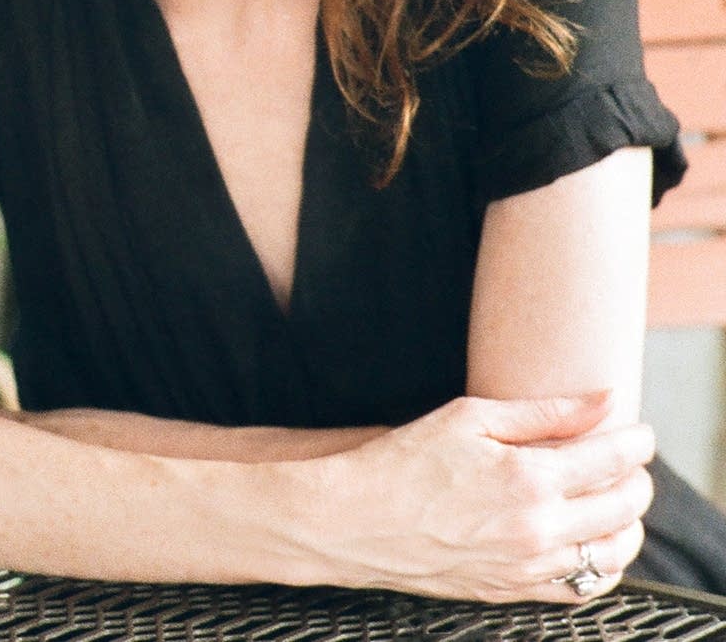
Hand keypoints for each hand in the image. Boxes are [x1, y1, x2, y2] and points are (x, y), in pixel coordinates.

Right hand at [328, 391, 652, 602]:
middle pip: (626, 506)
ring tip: (610, 500)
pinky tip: (587, 542)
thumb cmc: (403, 462)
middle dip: (637, 478)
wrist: (354, 521)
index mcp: (529, 477)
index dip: (637, 440)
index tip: (638, 430)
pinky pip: (584, 587)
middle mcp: (538, 527)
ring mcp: (529, 564)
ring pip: (614, 552)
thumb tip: (606, 401)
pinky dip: (601, 564)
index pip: (614, 458)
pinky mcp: (514, 589)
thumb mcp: (467, 418)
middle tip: (624, 461)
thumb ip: (543, 412)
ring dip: (626, 523)